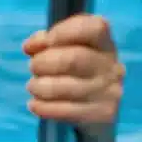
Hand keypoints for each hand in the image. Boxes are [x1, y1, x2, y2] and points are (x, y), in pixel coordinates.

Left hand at [23, 14, 124, 141]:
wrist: (95, 108)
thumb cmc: (74, 71)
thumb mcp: (63, 50)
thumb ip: (46, 42)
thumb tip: (30, 46)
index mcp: (103, 42)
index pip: (93, 28)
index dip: (64, 32)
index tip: (47, 40)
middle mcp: (111, 65)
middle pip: (73, 59)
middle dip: (44, 62)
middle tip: (33, 67)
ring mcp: (109, 91)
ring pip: (66, 88)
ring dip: (40, 86)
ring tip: (33, 86)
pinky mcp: (102, 113)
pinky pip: (66, 111)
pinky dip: (43, 107)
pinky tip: (34, 104)